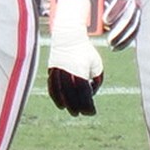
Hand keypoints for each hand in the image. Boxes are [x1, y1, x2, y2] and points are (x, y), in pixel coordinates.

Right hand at [46, 0, 103, 115]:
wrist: (68, 36)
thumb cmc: (85, 51)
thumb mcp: (96, 64)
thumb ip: (97, 79)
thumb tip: (92, 92)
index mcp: (80, 71)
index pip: (84, 93)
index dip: (88, 105)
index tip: (92, 112)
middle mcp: (67, 72)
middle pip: (71, 95)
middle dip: (76, 106)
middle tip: (80, 114)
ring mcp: (57, 71)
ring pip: (59, 92)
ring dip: (64, 103)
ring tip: (68, 110)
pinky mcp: (51, 70)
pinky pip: (52, 86)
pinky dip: (55, 96)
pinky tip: (59, 102)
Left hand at [89, 0, 140, 49]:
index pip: (123, 1)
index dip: (114, 11)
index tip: (105, 20)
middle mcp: (134, 0)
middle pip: (129, 17)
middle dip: (119, 29)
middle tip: (109, 39)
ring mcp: (135, 9)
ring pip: (133, 26)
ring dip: (123, 37)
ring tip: (112, 45)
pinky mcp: (134, 16)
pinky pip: (133, 30)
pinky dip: (126, 39)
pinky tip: (117, 46)